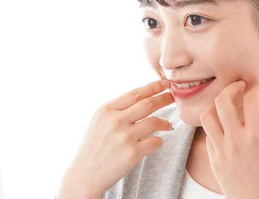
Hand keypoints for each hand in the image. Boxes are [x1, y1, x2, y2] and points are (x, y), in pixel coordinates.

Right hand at [58, 79, 174, 197]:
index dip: (153, 86)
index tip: (165, 83)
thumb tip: (143, 97)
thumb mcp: (99, 121)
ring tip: (168, 125)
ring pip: (155, 122)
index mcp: (106, 110)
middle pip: (148, 104)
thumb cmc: (94, 146)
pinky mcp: (133, 153)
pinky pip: (156, 141)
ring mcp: (125, 137)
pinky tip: (157, 141)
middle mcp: (115, 121)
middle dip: (164, 98)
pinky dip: (159, 140)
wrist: (86, 174)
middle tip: (173, 97)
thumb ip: (117, 109)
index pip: (135, 93)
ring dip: (165, 122)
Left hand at [199, 80, 258, 198]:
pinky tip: (226, 128)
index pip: (251, 99)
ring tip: (227, 104)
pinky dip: (215, 127)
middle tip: (240, 86)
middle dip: (232, 87)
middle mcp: (235, 141)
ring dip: (216, 105)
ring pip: (207, 117)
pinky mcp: (214, 163)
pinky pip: (208, 137)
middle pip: (222, 101)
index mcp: (258, 136)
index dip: (257, 88)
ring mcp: (221, 152)